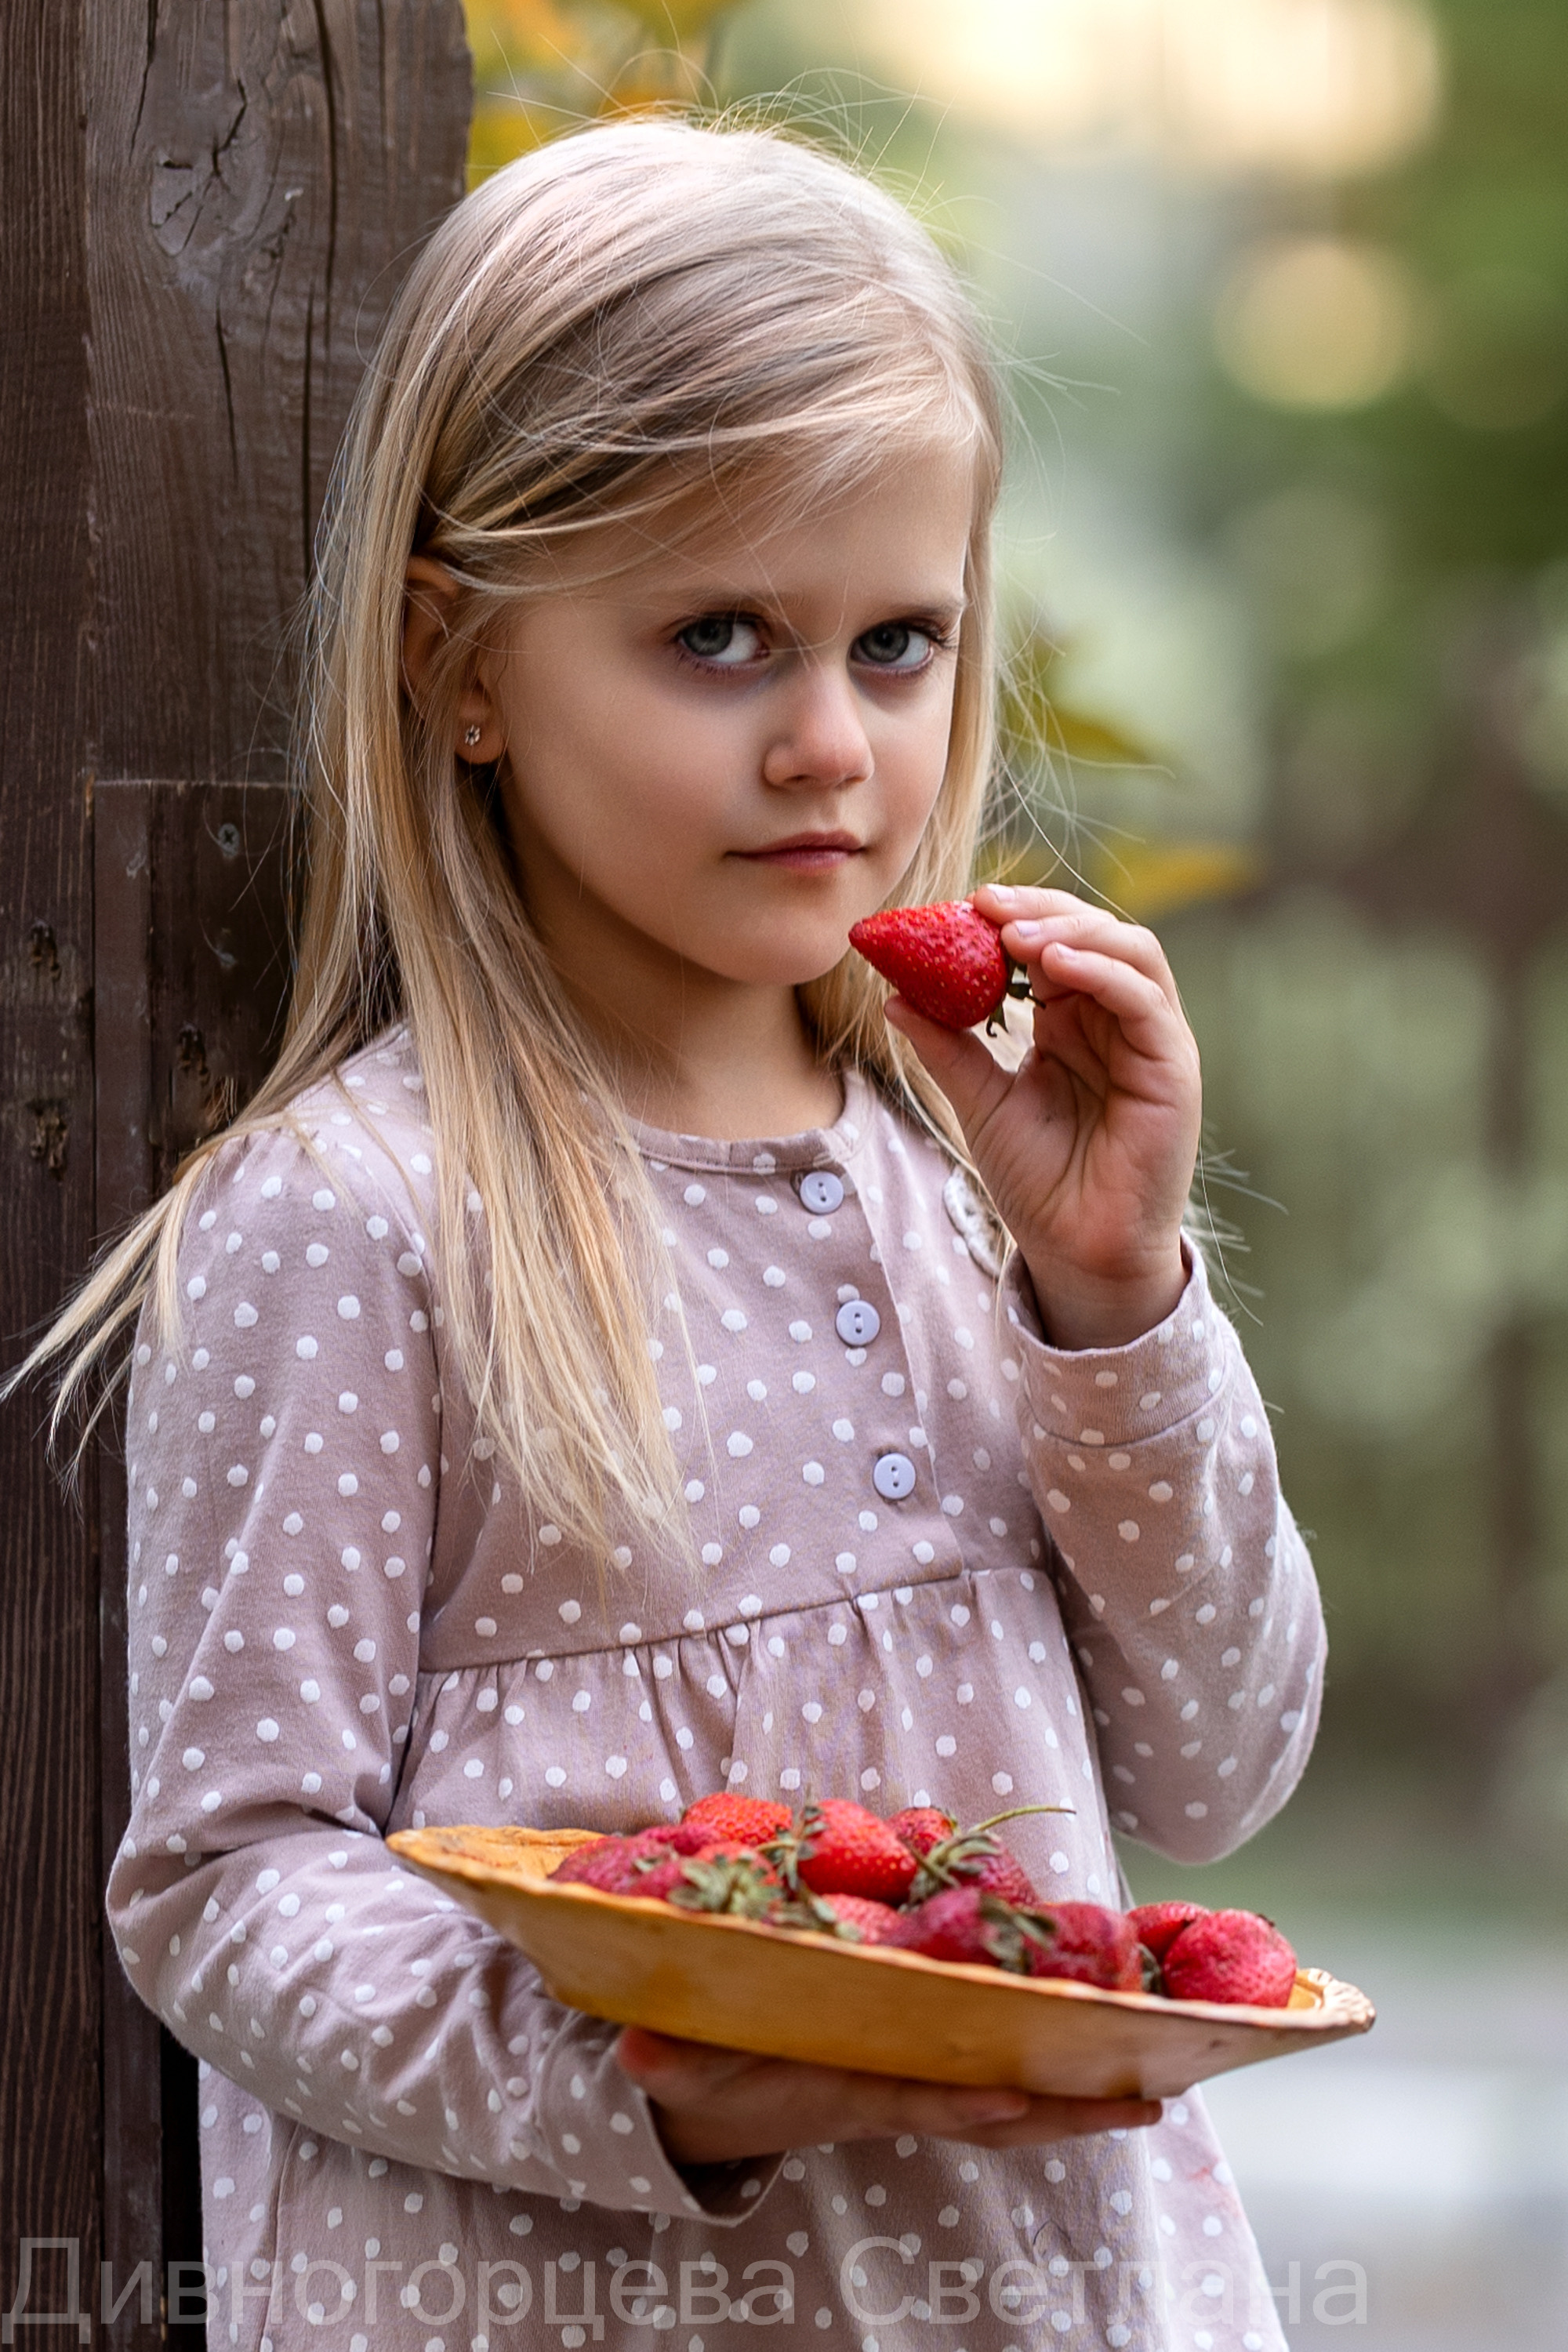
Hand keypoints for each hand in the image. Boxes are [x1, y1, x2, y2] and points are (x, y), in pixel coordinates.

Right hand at [614, 2026, 1160, 2166]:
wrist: (706, 2099)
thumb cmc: (702, 2065)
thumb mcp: (679, 2065)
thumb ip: (665, 2059)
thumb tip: (635, 2058)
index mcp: (841, 2085)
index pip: (907, 2097)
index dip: (955, 2104)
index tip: (1006, 2104)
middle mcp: (890, 2089)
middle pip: (990, 2112)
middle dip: (1065, 2113)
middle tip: (1147, 2106)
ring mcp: (909, 2082)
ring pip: (1006, 2099)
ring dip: (1077, 2100)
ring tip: (1155, 2091)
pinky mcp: (917, 2066)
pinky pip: (991, 2072)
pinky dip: (1045, 2069)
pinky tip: (1101, 2051)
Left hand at [883, 885, 1200, 1348]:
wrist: (1076, 1252)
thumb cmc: (1037, 1182)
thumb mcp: (979, 1101)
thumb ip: (946, 1046)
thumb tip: (893, 995)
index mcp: (1073, 1021)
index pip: (1052, 942)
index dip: (1012, 917)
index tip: (962, 905)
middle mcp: (1117, 1020)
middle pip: (1093, 932)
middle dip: (1039, 909)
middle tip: (985, 904)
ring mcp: (1151, 1039)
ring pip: (1129, 950)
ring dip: (1072, 930)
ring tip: (1014, 934)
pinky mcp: (1173, 1066)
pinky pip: (1145, 999)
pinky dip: (1101, 971)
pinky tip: (1053, 966)